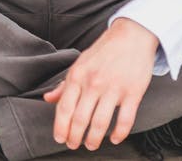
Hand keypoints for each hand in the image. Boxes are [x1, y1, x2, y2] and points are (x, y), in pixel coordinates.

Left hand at [44, 18, 158, 150]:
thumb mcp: (79, 63)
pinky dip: (119, 133)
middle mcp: (93, 83)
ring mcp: (114, 88)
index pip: (64, 107)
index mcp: (78, 76)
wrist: (132, 35)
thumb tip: (48, 98)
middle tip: (74, 145)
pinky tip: (114, 139)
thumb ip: (64, 84)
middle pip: (80, 118)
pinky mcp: (133, 93)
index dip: (60, 127)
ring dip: (94, 139)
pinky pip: (125, 119)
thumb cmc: (104, 50)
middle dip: (75, 137)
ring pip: (100, 123)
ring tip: (91, 145)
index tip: (59, 138)